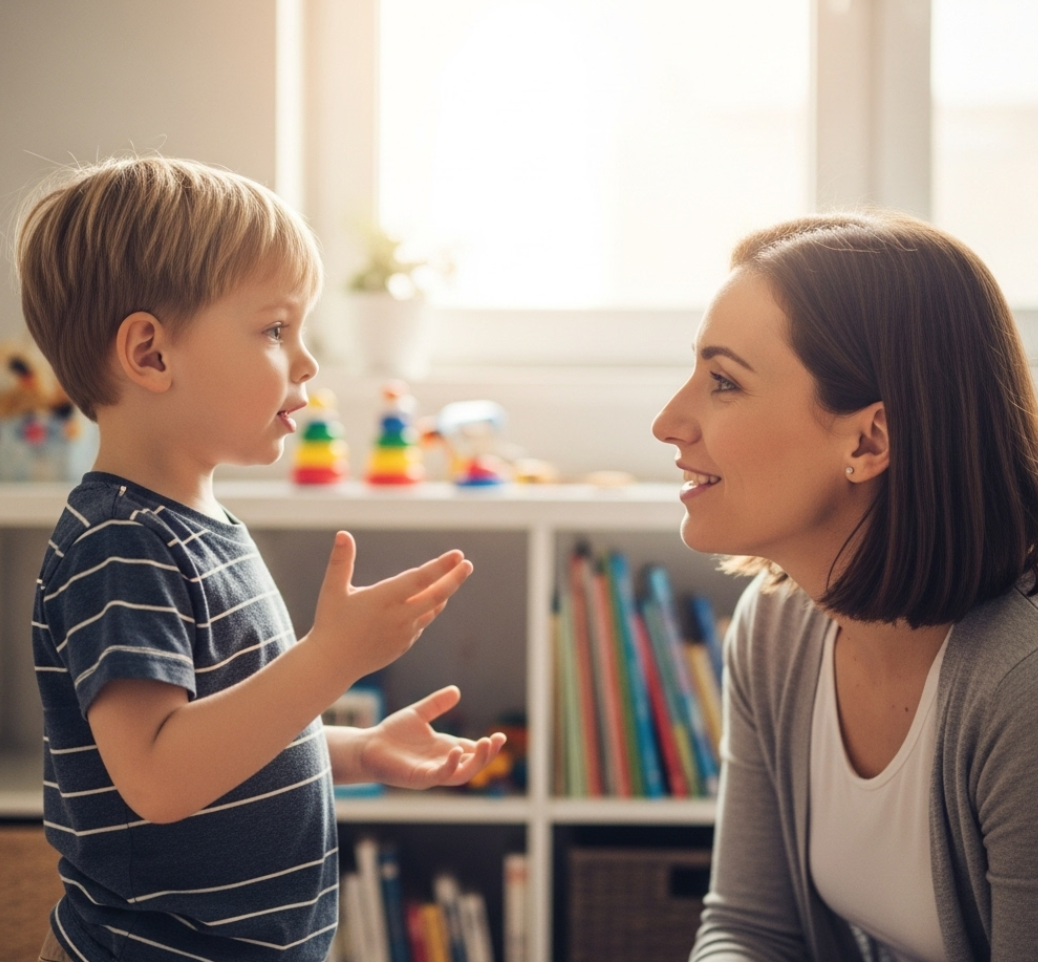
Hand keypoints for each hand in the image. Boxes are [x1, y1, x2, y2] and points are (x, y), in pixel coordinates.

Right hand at [304, 532, 472, 685]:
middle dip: (454, 579)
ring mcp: (404, 633)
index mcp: (383, 600)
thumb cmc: (330, 623)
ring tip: (454, 576)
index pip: (419, 580)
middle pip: (435, 596)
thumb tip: (342, 533)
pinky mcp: (403, 645)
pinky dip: (430, 609)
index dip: (440, 567)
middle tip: (468, 563)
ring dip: (443, 592)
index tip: (457, 555)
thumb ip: (340, 561)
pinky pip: (422, 623)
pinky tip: (432, 599)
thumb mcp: (332, 590)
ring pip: (431, 610)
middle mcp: (398, 617)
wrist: (332, 664)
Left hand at [354, 686, 506, 788]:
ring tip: (485, 744)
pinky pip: (440, 775)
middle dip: (487, 755)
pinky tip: (456, 751)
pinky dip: (451, 765)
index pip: (472, 751)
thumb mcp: (418, 714)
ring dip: (476, 762)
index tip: (499, 736)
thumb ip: (437, 704)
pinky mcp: (419, 778)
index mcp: (444, 749)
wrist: (367, 746)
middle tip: (497, 740)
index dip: (487, 746)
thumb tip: (457, 691)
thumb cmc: (392, 734)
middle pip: (473, 765)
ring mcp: (432, 772)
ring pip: (462, 774)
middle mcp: (441, 762)